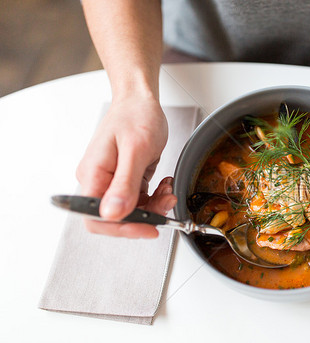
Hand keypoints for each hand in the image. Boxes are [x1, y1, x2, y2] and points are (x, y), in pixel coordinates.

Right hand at [76, 96, 175, 237]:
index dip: (121, 228)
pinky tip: (164, 186)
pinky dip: (154, 198)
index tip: (148, 227)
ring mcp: (111, 181)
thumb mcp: (135, 149)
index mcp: (93, 174)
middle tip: (165, 204)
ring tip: (168, 191)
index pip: (95, 218)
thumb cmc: (135, 116)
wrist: (140, 100)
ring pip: (130, 211)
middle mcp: (98, 181)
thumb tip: (112, 214)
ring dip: (153, 207)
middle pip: (114, 218)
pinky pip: (138, 200)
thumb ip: (124, 184)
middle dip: (143, 217)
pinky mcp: (124, 179)